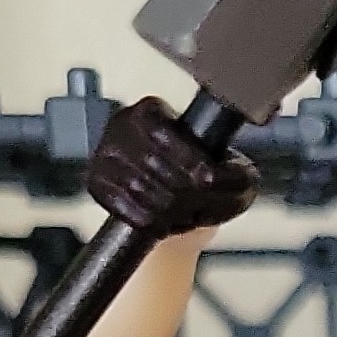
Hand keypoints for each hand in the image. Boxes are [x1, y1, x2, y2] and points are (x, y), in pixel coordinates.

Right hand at [85, 100, 260, 234]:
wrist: (175, 215)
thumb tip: (241, 178)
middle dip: (187, 195)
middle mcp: (121, 126)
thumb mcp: (231, 175)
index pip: (166, 135)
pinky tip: (167, 222)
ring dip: (174, 213)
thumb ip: (240, 174)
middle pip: (158, 167)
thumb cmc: (199, 188)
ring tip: (186, 214)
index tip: (208, 178)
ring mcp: (104, 155)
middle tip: (200, 204)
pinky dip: (156, 225)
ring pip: (145, 193)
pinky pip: (130, 213)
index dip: (192, 164)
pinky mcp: (96, 186)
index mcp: (151, 111)